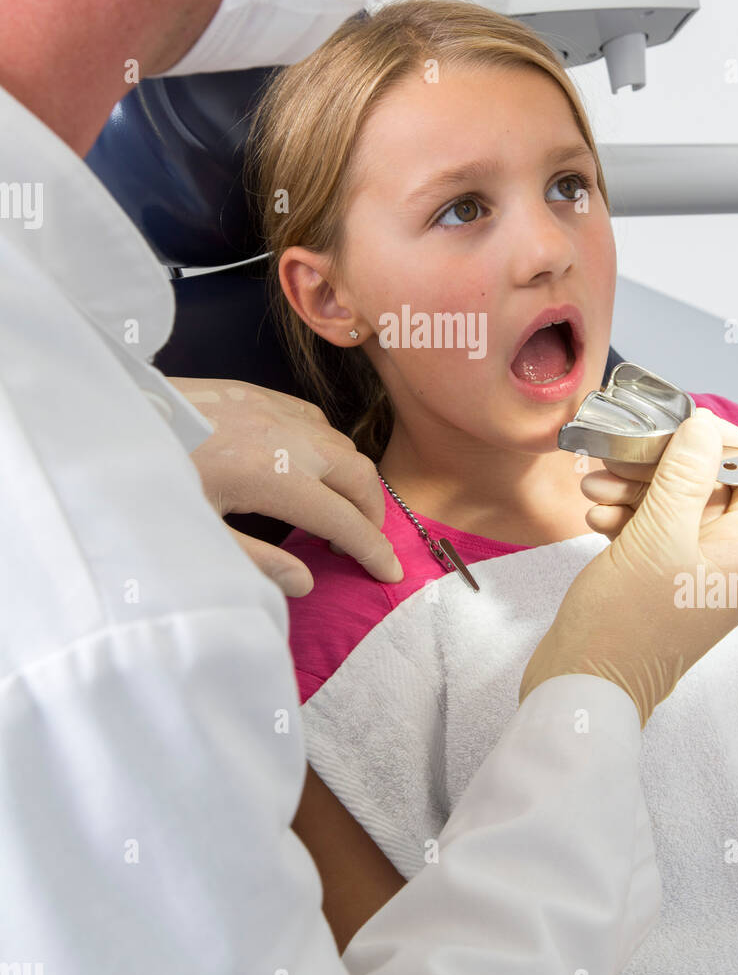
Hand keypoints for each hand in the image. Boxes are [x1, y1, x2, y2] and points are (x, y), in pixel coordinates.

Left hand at [168, 378, 403, 597]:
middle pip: (359, 476)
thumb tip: (306, 581)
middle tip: (367, 547)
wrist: (108, 420)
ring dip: (354, 480)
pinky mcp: (258, 393)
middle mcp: (286, 438)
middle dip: (374, 514)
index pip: (344, 520)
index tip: (391, 573)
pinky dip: (331, 448)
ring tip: (340, 514)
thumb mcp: (196, 535)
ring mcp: (273, 409)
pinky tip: (313, 468)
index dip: (373, 550)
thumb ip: (256, 563)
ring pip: (343, 445)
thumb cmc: (149, 484)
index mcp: (273, 478)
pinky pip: (316, 420)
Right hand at [519, 408, 737, 724]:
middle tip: (624, 450)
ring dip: (637, 489)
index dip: (725, 446)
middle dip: (666, 466)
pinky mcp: (659, 585)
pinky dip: (626, 517)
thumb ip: (683, 476)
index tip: (682, 424)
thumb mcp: (656, 535)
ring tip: (594, 483)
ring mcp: (692, 578)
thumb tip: (705, 427)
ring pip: (676, 510)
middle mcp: (727, 567)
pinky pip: (653, 535)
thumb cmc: (624, 621)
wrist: (581, 688)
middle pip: (712, 491)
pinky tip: (594, 514)